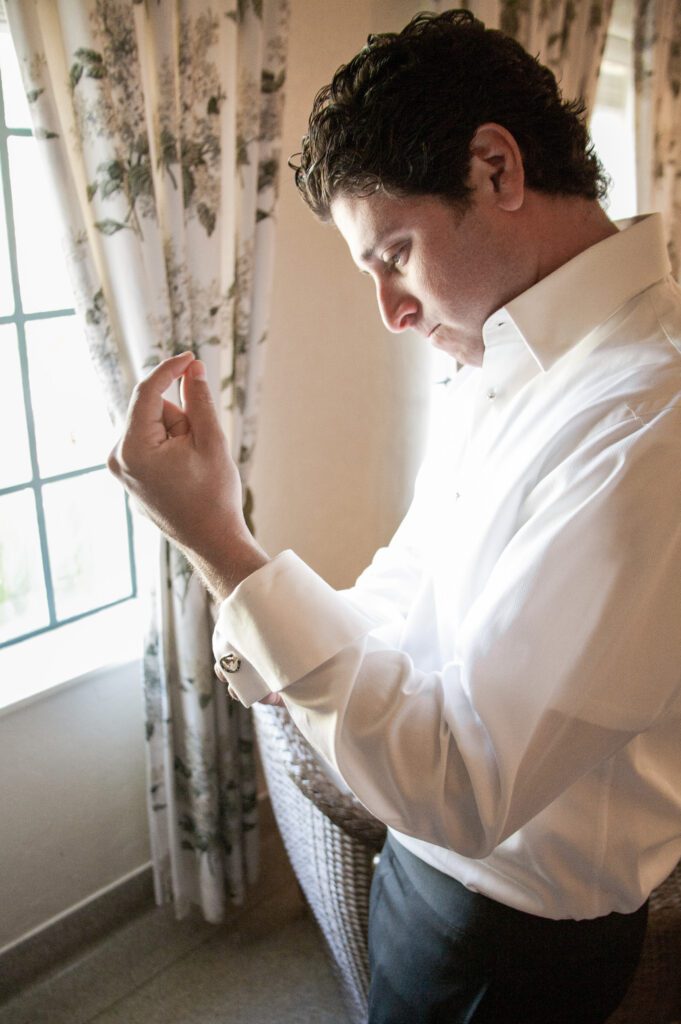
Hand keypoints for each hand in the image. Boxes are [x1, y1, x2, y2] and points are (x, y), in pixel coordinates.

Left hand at [108, 352, 267, 597]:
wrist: (211, 542)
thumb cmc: (213, 495)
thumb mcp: (211, 440)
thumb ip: (199, 400)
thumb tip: (192, 370)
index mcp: (133, 448)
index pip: (147, 393)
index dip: (170, 370)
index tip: (190, 358)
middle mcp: (118, 458)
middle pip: (152, 412)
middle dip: (180, 418)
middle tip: (201, 446)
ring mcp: (121, 470)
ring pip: (153, 429)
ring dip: (177, 434)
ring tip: (194, 465)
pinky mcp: (130, 478)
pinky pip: (150, 447)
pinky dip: (171, 449)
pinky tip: (186, 475)